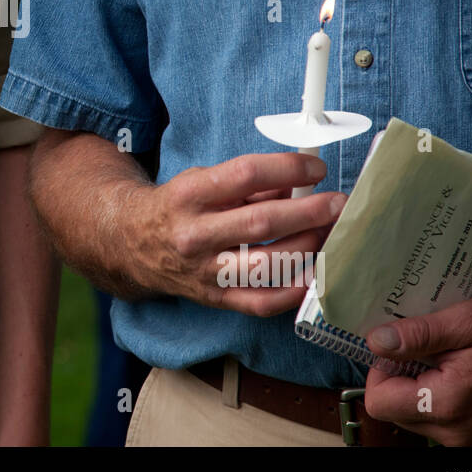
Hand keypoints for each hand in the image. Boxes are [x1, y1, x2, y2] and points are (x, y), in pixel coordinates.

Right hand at [123, 153, 345, 314]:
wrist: (133, 243)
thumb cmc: (177, 207)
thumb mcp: (202, 181)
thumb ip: (250, 184)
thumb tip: (299, 184)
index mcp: (191, 194)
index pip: (246, 175)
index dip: (287, 169)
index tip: (316, 169)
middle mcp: (195, 234)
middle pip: (262, 222)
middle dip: (309, 211)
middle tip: (338, 204)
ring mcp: (204, 270)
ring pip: (267, 264)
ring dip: (308, 248)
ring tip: (329, 234)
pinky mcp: (214, 297)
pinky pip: (261, 302)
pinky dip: (292, 291)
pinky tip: (312, 274)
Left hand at [362, 297, 471, 444]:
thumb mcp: (466, 321)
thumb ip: (417, 335)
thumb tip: (375, 342)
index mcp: (447, 405)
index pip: (379, 402)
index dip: (380, 371)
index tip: (401, 351)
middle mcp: (455, 433)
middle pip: (394, 412)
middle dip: (399, 381)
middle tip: (424, 352)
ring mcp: (469, 440)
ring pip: (414, 419)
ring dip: (419, 390)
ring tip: (444, 361)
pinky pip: (439, 423)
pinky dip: (438, 399)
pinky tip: (458, 374)